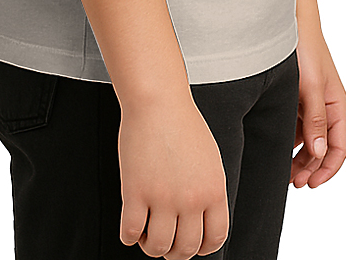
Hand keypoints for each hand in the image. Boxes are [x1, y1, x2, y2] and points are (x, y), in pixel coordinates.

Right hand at [118, 94, 229, 257]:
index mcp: (214, 190)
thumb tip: (202, 221)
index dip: (202, 248)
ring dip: (151, 246)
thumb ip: (208, 191)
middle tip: (165, 240)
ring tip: (146, 232)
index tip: (191, 244)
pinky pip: (131, 232)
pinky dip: (129, 236)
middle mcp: (191, 199)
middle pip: (186, 248)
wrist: (158, 100)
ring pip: (158, 246)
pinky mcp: (136, 192)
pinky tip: (130, 226)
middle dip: (174, 251)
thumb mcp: (209, 160)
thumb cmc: (181, 124)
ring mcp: (163, 197)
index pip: (215, 239)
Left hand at [290, 31, 345, 187]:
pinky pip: (298, 125)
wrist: (288, 24)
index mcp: (338, 107)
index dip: (327, 170)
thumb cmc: (305, 51)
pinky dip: (290, 139)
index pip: (339, 149)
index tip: (310, 184)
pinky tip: (276, 145)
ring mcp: (313, 103)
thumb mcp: (310, 88)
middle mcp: (328, 107)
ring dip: (299, 156)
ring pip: (309, 138)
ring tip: (283, 170)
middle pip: (323, 147)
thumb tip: (319, 153)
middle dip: (310, 167)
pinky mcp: (299, 97)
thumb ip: (315, 120)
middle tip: (292, 181)